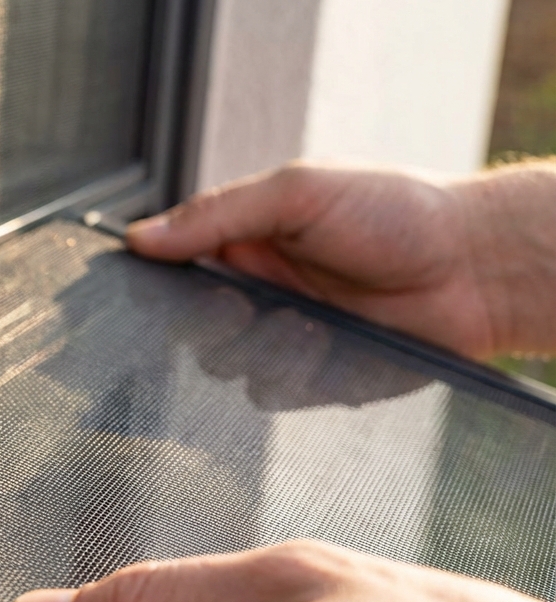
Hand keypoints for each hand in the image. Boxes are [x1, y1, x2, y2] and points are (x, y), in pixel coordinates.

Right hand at [126, 161, 555, 358]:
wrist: (477, 267)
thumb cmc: (398, 212)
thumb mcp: (297, 192)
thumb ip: (214, 214)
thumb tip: (138, 236)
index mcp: (247, 241)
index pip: (174, 267)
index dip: (159, 279)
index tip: (157, 285)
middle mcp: (260, 290)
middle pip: (190, 326)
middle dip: (210, 322)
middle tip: (242, 306)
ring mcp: (285, 336)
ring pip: (228, 366)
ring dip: (258, 349)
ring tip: (306, 323)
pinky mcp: (315, 378)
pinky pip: (273, 394)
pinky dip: (292, 375)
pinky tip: (328, 348)